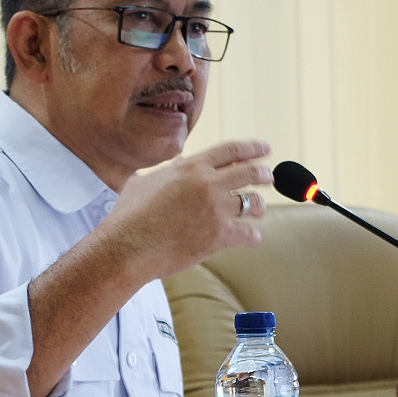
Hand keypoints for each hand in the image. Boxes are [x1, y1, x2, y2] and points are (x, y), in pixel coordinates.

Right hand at [95, 139, 272, 283]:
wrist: (127, 247)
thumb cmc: (129, 216)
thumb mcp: (141, 182)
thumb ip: (159, 174)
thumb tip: (155, 174)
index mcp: (192, 166)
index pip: (231, 151)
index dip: (252, 149)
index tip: (265, 149)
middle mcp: (209, 183)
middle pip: (250, 173)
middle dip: (264, 174)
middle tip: (269, 177)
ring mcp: (216, 209)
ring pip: (253, 203)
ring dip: (260, 206)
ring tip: (260, 209)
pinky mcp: (219, 235)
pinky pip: (247, 234)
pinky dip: (252, 236)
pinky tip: (253, 237)